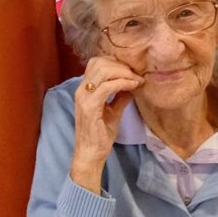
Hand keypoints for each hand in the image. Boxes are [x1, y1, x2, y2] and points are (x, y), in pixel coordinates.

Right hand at [70, 55, 143, 191]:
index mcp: (84, 90)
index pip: (96, 63)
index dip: (115, 63)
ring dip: (123, 72)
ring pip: (103, 70)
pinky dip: (122, 83)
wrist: (90, 154)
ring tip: (135, 80)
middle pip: (99, 62)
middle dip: (121, 65)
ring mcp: (84, 98)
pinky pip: (107, 86)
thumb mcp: (113, 112)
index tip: (131, 72)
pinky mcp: (90, 106)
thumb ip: (120, 97)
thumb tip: (132, 85)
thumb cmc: (99, 136)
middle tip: (136, 74)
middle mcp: (81, 90)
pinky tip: (132, 86)